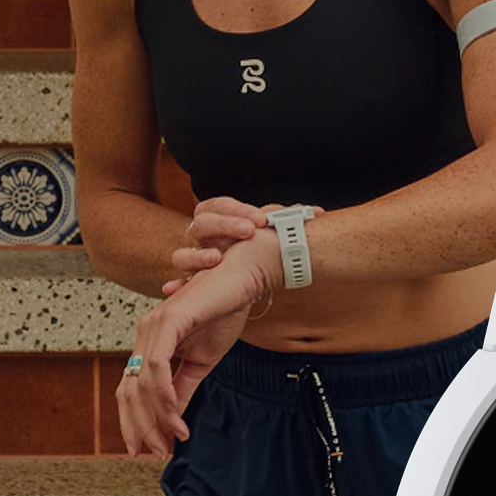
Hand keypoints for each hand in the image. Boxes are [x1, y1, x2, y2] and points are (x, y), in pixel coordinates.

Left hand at [118, 234, 283, 459]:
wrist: (243, 277)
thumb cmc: (225, 311)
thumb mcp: (203, 359)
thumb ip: (184, 386)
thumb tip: (174, 416)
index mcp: (151, 343)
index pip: (132, 389)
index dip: (136, 421)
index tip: (149, 448)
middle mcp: (145, 334)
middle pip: (129, 391)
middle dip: (139, 427)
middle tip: (154, 453)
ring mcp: (153, 327)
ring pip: (141, 384)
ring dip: (155, 418)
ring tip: (172, 439)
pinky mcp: (168, 321)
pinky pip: (158, 368)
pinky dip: (164, 397)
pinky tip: (177, 417)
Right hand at [159, 198, 322, 295]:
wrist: (238, 278)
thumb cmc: (251, 248)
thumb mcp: (264, 233)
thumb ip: (285, 221)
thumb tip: (320, 212)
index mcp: (216, 217)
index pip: (220, 205)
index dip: (237, 210)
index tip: (260, 219)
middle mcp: (200, 236)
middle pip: (203, 223)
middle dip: (225, 226)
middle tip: (249, 232)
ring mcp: (192, 259)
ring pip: (183, 254)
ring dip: (198, 255)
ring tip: (216, 258)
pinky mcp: (188, 284)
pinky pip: (177, 284)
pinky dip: (174, 287)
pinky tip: (174, 290)